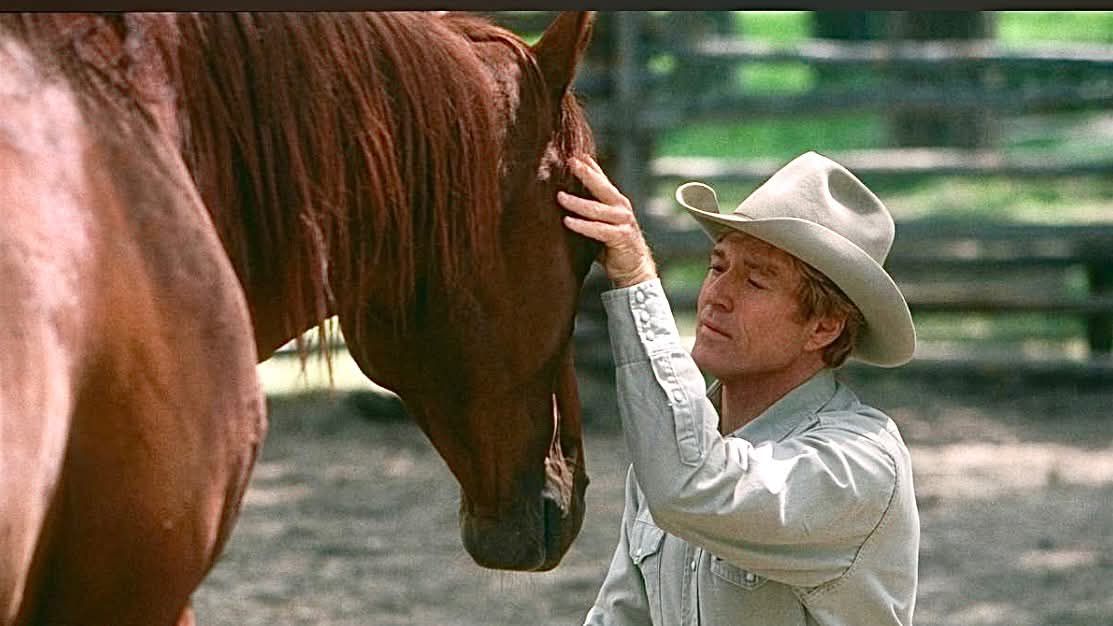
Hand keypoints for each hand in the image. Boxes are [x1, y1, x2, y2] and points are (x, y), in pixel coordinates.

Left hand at [558, 156, 656, 288]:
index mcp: (616, 202)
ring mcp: (623, 221)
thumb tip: (561, 196)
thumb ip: (589, 210)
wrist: (633, 268)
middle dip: (585, 173)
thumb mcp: (600, 223)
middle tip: (570, 161)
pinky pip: (598, 229)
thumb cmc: (611, 245)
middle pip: (601, 187)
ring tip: (560, 196)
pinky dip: (582, 226)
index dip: (590, 165)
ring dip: (577, 202)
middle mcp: (621, 208)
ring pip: (597, 209)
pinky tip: (568, 221)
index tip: (575, 153)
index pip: (602, 179)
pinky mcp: (620, 237)